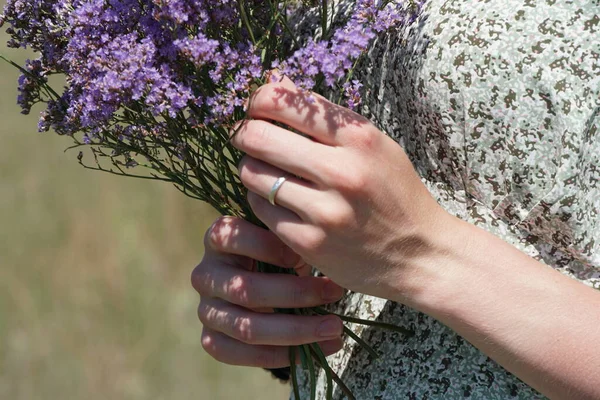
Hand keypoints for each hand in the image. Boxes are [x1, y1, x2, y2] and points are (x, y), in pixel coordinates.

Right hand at [191, 216, 344, 368]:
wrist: (257, 282)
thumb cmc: (274, 253)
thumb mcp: (280, 238)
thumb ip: (290, 239)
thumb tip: (318, 249)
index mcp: (217, 238)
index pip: (234, 238)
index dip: (269, 247)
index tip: (304, 256)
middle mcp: (205, 274)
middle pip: (246, 289)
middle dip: (296, 293)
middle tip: (334, 292)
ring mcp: (205, 309)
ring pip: (246, 328)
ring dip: (296, 331)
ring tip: (333, 328)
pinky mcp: (211, 338)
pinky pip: (240, 354)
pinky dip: (281, 356)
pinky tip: (314, 351)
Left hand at [231, 77, 452, 304]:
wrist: (421, 256)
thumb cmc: (397, 194)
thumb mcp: (376, 146)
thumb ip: (327, 118)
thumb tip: (278, 84)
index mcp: (360, 139)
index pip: (285, 102)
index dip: (259, 100)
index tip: (256, 108)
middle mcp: (341, 172)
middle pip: (259, 137)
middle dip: (245, 133)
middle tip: (247, 137)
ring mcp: (324, 211)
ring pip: (252, 174)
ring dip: (251, 168)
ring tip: (265, 170)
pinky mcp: (309, 243)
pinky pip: (260, 210)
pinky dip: (262, 201)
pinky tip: (279, 201)